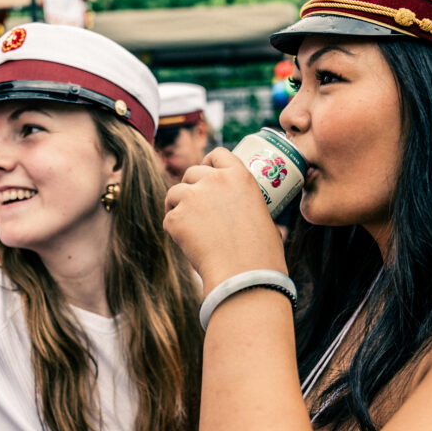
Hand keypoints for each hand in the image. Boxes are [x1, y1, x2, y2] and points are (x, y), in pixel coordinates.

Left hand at [164, 148, 286, 293]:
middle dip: (190, 186)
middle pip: (192, 172)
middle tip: (194, 207)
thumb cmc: (261, 255)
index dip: (208, 163)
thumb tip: (237, 215)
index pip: (217, 154)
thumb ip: (245, 205)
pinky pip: (169, 219)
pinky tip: (188, 244)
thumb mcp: (262, 217)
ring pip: (174, 193)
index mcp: (240, 176)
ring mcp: (193, 197)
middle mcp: (215, 180)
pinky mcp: (176, 217)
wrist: (245, 276)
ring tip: (187, 227)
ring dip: (178, 206)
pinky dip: (175, 231)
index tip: (205, 175)